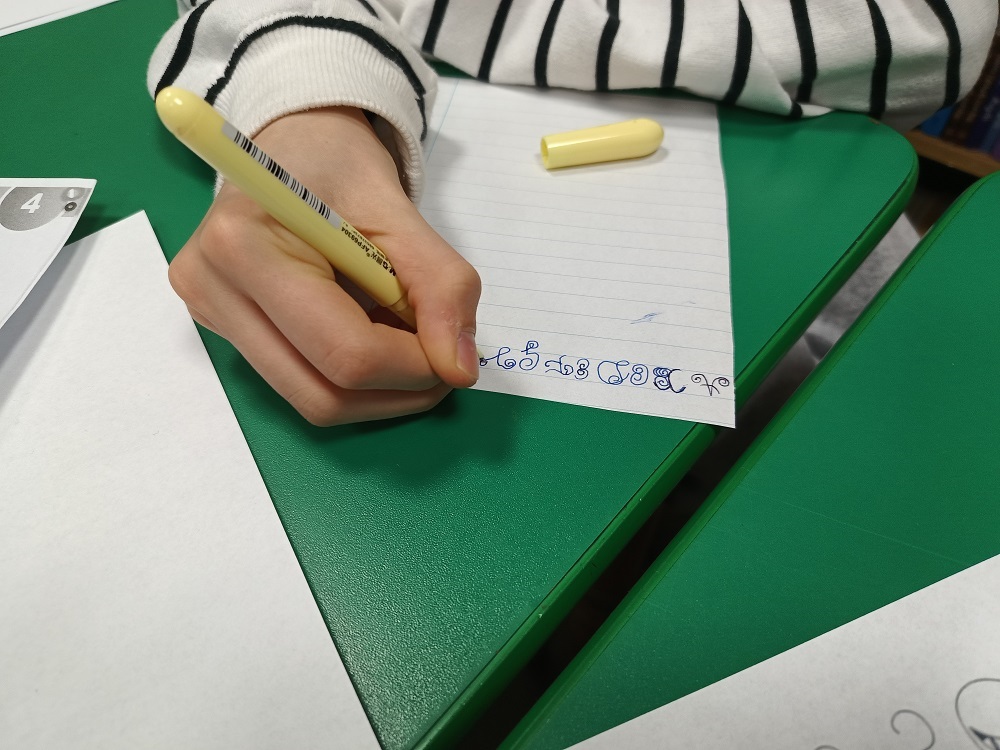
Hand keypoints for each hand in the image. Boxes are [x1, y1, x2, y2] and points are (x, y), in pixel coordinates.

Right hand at [168, 107, 480, 424]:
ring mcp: (210, 315)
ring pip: (312, 402)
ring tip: (407, 339)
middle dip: (398, 390)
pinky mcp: (222, 330)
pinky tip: (372, 334)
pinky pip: (301, 383)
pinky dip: (352, 377)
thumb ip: (440, 286)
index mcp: (244, 248)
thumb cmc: (339, 162)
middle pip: (322, 395)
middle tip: (441, 360)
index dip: (415, 367)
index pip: (346, 353)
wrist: (293, 140)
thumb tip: (459, 369)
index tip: (455, 351)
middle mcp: (211, 289)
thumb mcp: (402, 212)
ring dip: (378, 390)